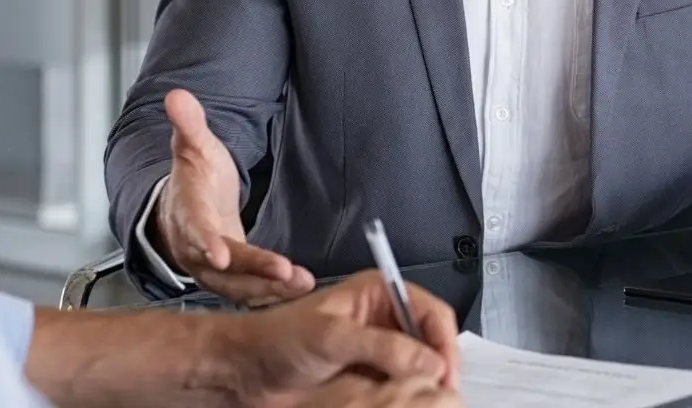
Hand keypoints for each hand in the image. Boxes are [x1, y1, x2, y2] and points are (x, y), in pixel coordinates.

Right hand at [154, 89, 314, 303]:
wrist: (182, 208)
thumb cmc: (193, 177)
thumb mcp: (192, 146)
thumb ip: (189, 124)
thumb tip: (177, 95)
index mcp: (188, 214)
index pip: (195, 230)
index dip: (206, 243)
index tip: (221, 254)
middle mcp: (196, 248)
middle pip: (223, 266)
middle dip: (254, 272)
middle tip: (285, 273)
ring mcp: (211, 268)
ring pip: (238, 286)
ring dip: (269, 289)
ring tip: (300, 285)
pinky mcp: (230, 279)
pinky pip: (249, 291)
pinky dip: (272, 294)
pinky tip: (298, 291)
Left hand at [217, 271, 462, 405]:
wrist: (245, 373)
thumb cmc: (277, 340)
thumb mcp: (332, 336)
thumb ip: (382, 346)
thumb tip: (429, 361)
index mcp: (378, 294)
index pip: (431, 312)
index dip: (444, 342)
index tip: (446, 373)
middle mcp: (383, 320)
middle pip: (431, 342)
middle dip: (439, 366)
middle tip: (441, 394)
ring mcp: (378, 352)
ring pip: (420, 369)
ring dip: (424, 386)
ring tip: (423, 401)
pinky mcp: (369, 380)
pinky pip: (401, 390)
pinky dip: (406, 399)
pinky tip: (400, 405)